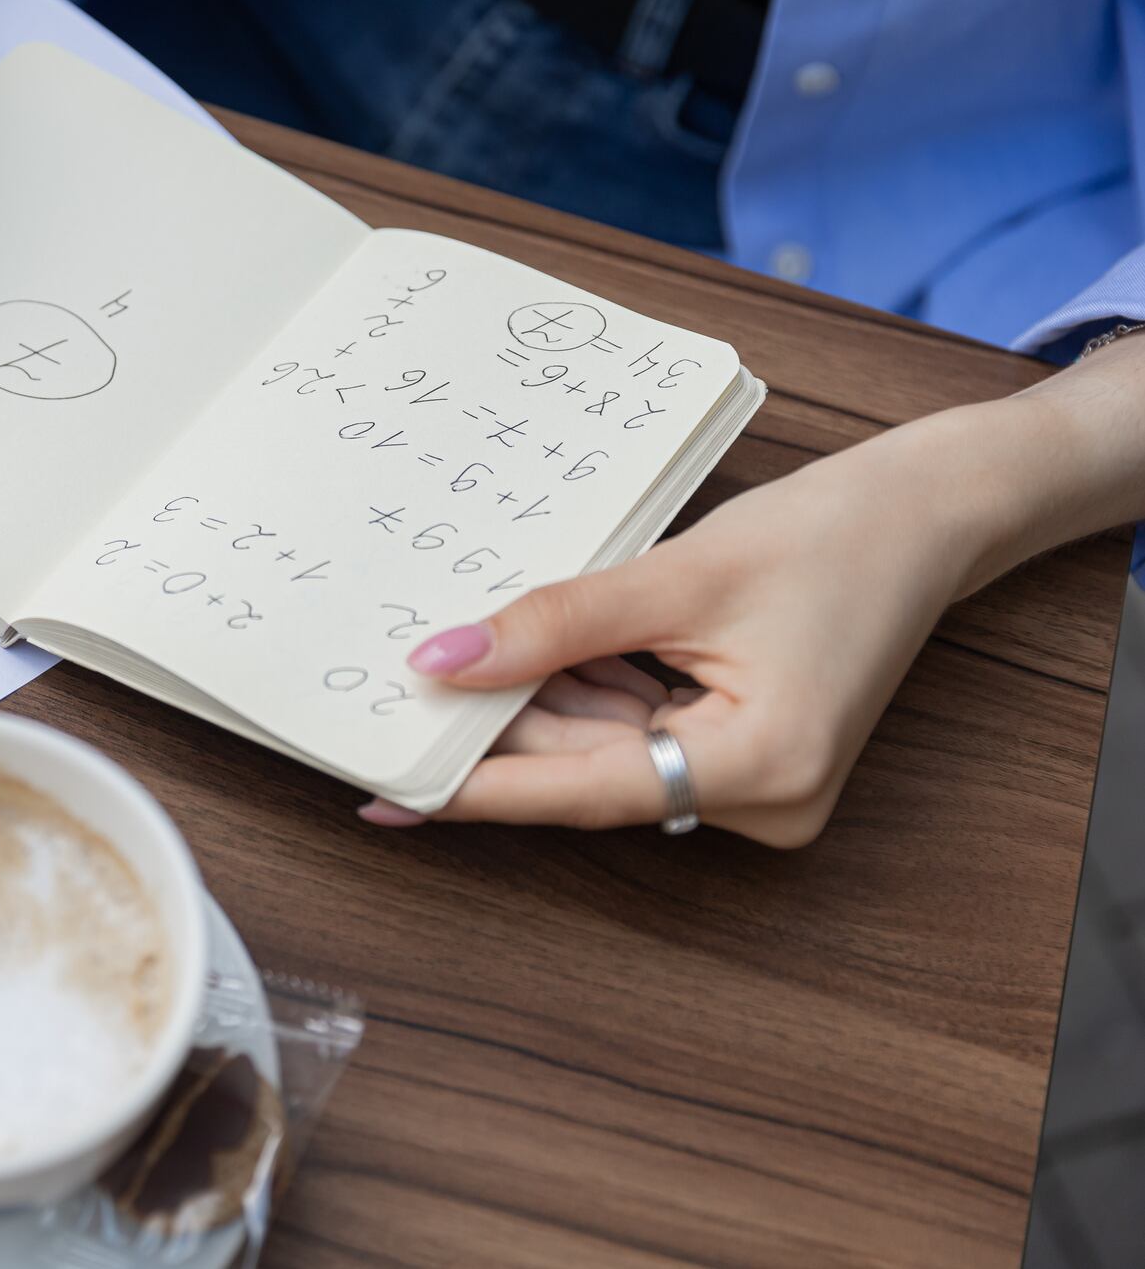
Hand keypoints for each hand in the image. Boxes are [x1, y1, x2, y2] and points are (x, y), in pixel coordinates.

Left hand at [361, 413, 998, 846]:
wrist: (927, 514)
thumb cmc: (832, 535)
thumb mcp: (676, 576)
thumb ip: (556, 625)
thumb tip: (445, 662)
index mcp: (763, 768)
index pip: (584, 790)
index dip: (480, 787)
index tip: (391, 789)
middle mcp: (764, 802)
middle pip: (590, 773)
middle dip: (498, 729)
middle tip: (396, 704)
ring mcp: (757, 786)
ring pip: (606, 754)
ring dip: (537, 707)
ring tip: (448, 667)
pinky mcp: (746, 756)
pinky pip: (639, 735)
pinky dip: (585, 696)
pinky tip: (524, 659)